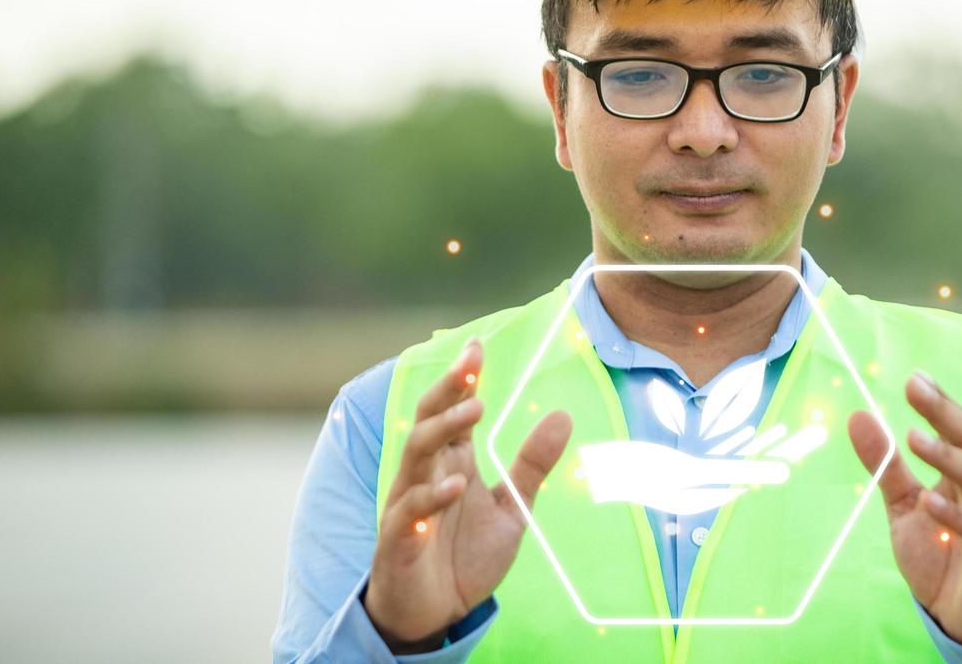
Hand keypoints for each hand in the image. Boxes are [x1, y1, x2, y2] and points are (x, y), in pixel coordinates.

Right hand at [364, 338, 572, 649]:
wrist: (435, 614)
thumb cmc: (464, 556)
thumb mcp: (511, 508)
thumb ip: (532, 464)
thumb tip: (562, 415)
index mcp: (452, 461)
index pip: (453, 410)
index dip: (462, 379)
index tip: (477, 347)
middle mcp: (426, 474)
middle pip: (429, 419)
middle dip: (448, 389)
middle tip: (472, 367)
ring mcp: (408, 504)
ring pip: (414, 454)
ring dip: (442, 430)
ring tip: (473, 411)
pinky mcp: (400, 540)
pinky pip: (409, 512)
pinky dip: (430, 497)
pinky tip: (454, 486)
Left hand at [848, 371, 961, 647]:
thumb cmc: (941, 554)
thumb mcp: (905, 504)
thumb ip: (886, 463)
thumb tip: (857, 416)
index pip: (958, 428)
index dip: (938, 401)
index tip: (914, 376)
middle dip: (944, 414)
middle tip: (915, 388)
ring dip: (948, 457)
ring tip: (916, 438)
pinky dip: (953, 514)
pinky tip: (928, 500)